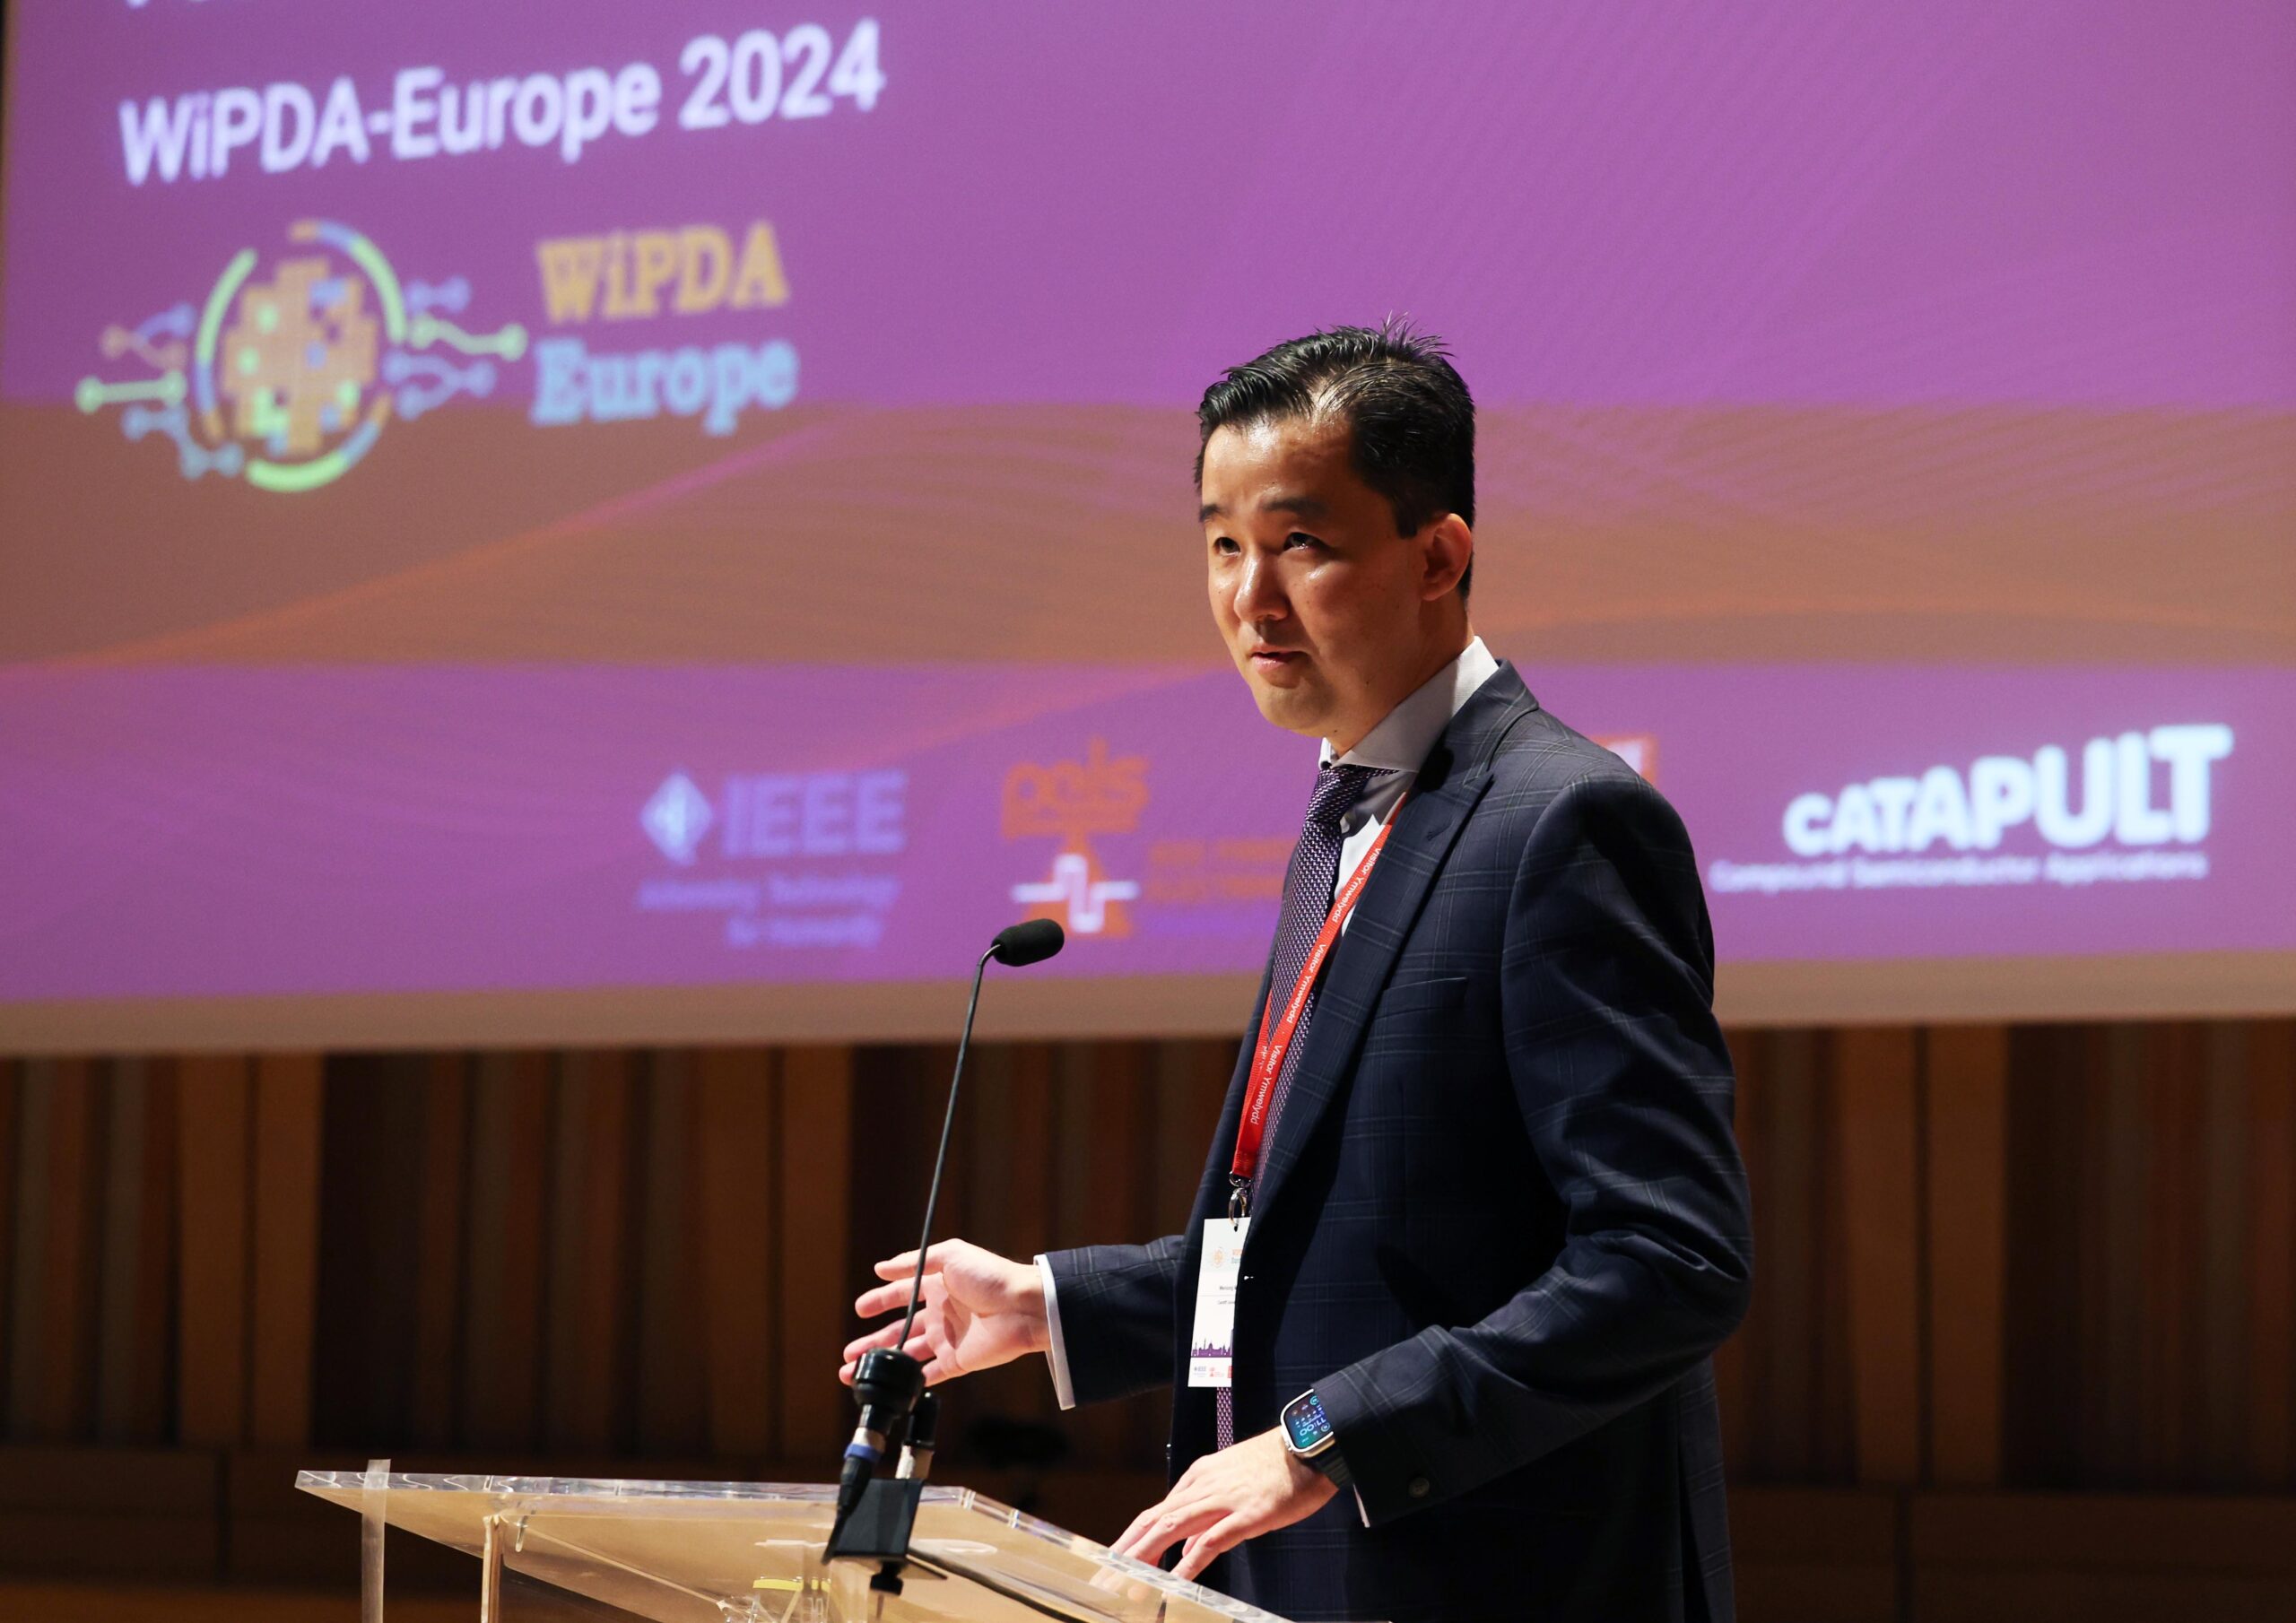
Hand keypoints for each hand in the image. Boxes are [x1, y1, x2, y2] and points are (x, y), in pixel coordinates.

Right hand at [839, 1239, 1047, 1385]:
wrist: (1024, 1308)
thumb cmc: (992, 1276)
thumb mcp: (951, 1255)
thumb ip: (914, 1262)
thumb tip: (880, 1268)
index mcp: (938, 1286)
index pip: (901, 1295)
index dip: (880, 1301)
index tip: (859, 1309)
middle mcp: (940, 1313)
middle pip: (899, 1330)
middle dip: (872, 1342)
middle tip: (848, 1354)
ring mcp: (948, 1339)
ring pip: (907, 1355)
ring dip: (884, 1364)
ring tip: (855, 1373)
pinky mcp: (958, 1361)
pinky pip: (930, 1374)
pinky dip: (911, 1382)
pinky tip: (892, 1387)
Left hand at [1111, 1427, 1337, 1581]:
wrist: (1311, 1442)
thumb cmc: (1277, 1466)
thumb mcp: (1232, 1484)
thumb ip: (1207, 1515)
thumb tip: (1186, 1548)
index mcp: (1199, 1479)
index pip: (1154, 1513)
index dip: (1130, 1540)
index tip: (1112, 1563)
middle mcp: (1203, 1486)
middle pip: (1153, 1521)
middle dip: (1124, 1552)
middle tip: (1104, 1580)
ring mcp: (1224, 1499)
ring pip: (1171, 1527)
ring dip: (1144, 1557)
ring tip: (1125, 1582)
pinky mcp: (1247, 1513)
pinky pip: (1212, 1540)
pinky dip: (1189, 1562)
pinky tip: (1175, 1580)